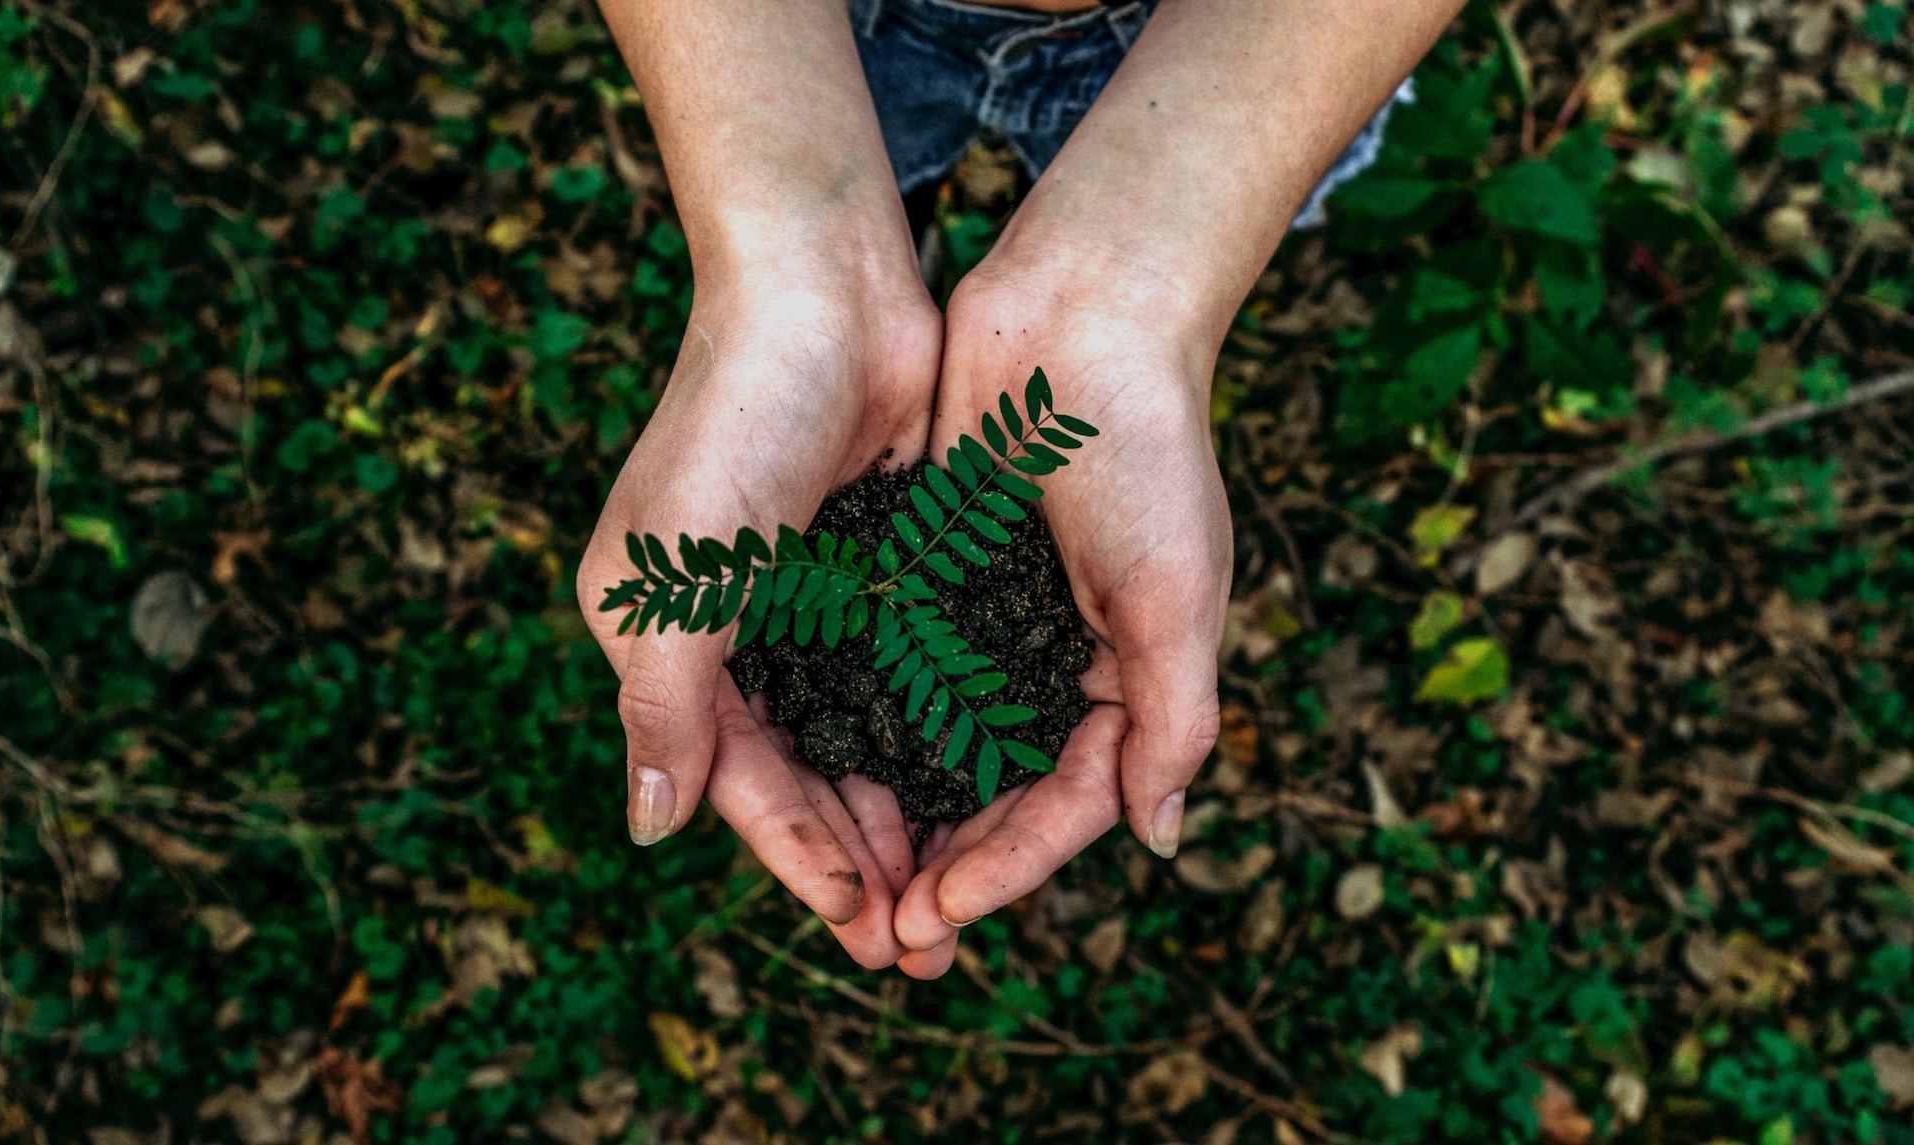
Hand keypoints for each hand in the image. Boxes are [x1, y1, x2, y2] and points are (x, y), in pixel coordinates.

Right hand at [578, 261, 939, 968]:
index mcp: (666, 639)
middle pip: (803, 775)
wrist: (824, 287)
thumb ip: (664, 705)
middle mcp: (734, 631)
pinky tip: (981, 790)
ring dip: (903, 815)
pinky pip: (907, 677)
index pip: (738, 779)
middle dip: (859, 861)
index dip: (800, 859)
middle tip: (922, 945)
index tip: (864, 929)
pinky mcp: (877, 568)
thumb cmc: (735, 422)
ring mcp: (810, 601)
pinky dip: (936, 736)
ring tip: (956, 894)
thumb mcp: (679, 575)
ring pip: (861, 738)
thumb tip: (650, 830)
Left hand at [892, 255, 1230, 974]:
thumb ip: (1173, 718)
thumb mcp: (1178, 593)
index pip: (1065, 804)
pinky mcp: (928, 574)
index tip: (940, 913)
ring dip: (895, 815)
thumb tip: (1158, 839)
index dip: (1008, 867)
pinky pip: (891, 668)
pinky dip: (861, 723)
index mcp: (1124, 679)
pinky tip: (814, 769)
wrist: (1082, 314)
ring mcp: (986, 621)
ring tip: (844, 882)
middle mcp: (1051, 662)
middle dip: (945, 867)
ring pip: (933, 745)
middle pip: (993, 794)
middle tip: (885, 937)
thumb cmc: (1146, 451)